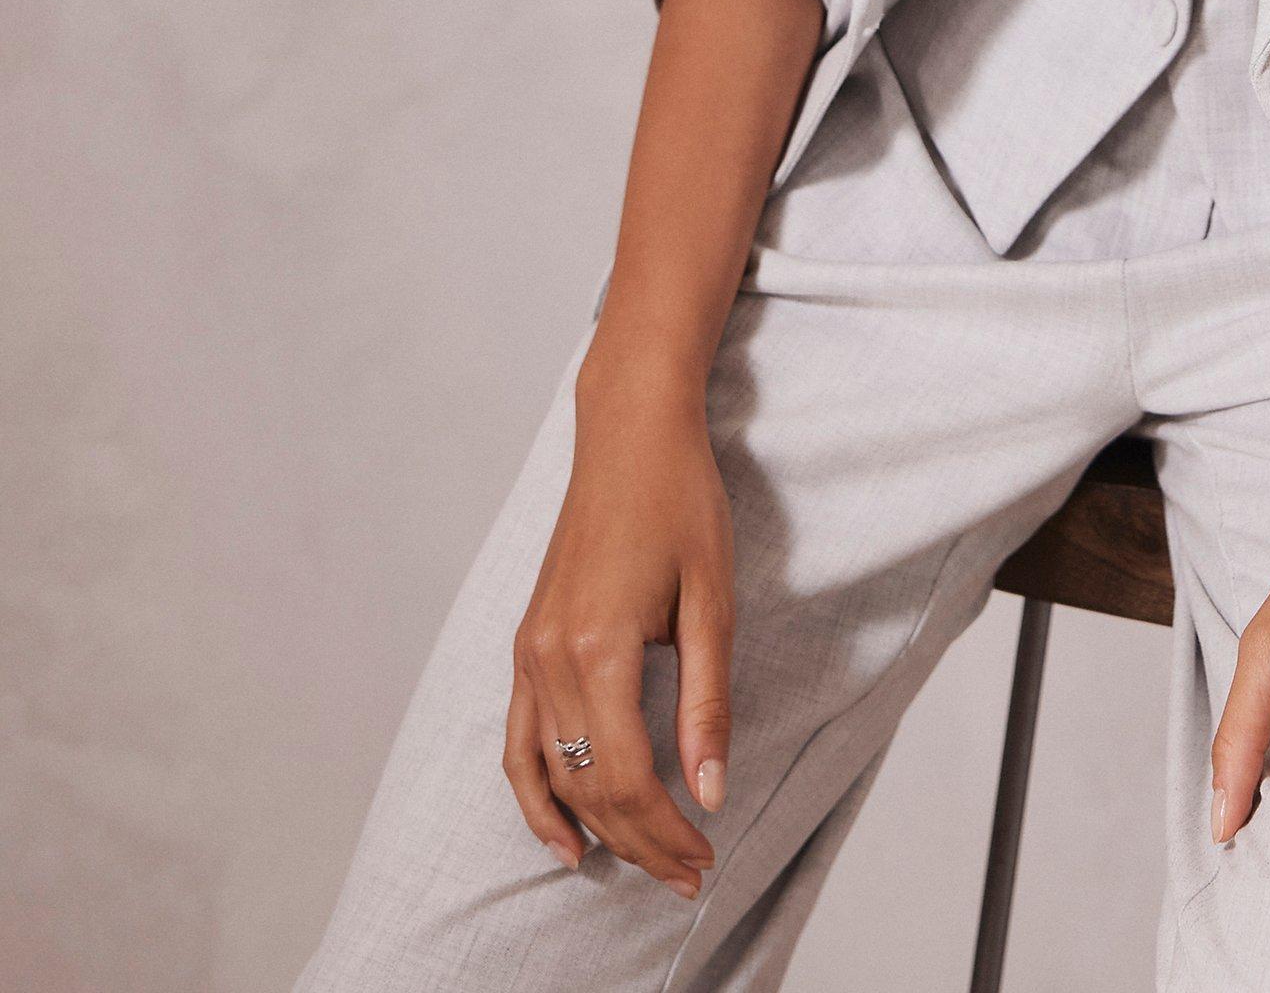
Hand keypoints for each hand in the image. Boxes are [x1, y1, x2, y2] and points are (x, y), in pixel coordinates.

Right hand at [502, 366, 734, 898]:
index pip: (629, 777)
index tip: (706, 858)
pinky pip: (519, 740)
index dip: (667, 830)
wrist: (630, 431)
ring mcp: (529, 651)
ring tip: (642, 867)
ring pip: (553, 772)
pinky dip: (535, 795)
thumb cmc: (681, 501)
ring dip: (596, 829)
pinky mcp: (525, 641)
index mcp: (598, 648)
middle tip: (688, 876)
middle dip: (640, 842)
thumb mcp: (711, 601)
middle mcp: (549, 658)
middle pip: (590, 786)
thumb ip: (707, 702)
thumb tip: (711, 791)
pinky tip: (562, 838)